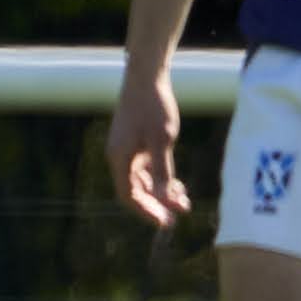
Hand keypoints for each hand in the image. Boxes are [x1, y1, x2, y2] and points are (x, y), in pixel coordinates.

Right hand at [107, 74, 187, 227]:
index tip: (165, 223)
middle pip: (133, 190)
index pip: (128, 196)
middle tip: (177, 217)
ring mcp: (125, 148)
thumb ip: (162, 172)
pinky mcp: (134, 140)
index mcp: (120, 158)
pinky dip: (158, 177)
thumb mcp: (162, 141)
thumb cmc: (154, 107)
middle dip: (155, 205)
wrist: (146, 77)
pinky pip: (143, 167)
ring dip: (159, 192)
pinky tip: (175, 183)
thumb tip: (165, 200)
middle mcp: (118, 156)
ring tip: (182, 201)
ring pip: (140, 179)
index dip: (146, 212)